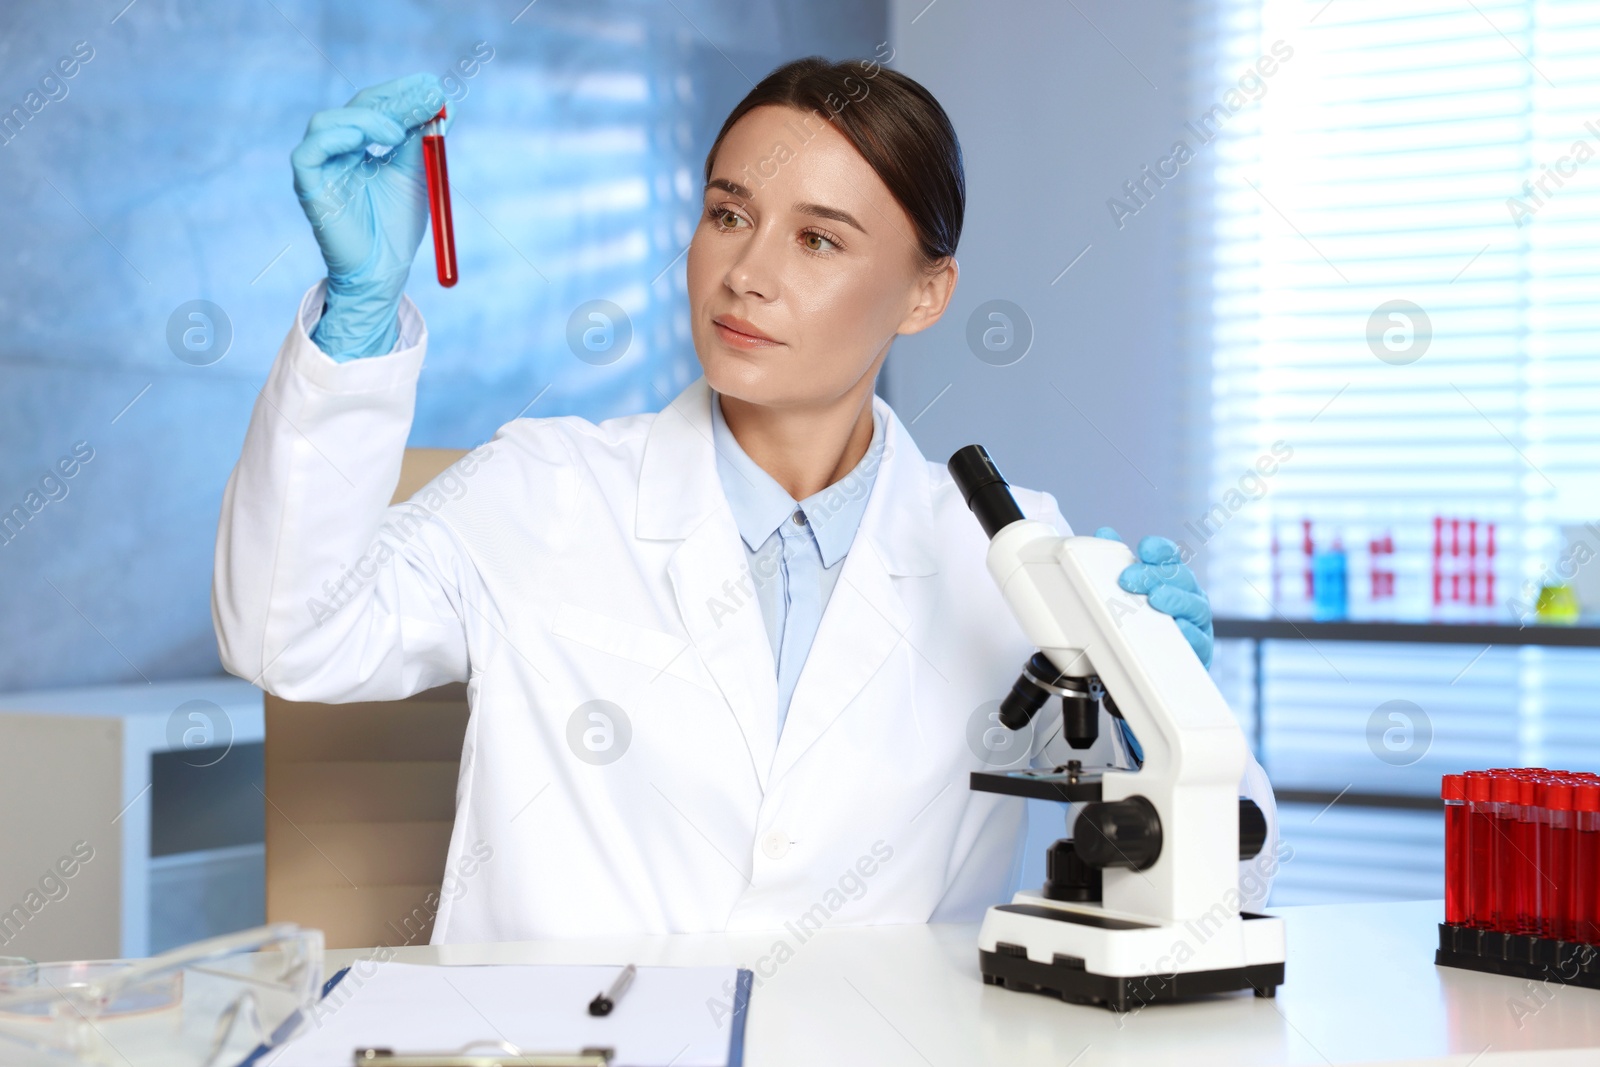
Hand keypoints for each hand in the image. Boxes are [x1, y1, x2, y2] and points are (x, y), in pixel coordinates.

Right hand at [290, 73, 450, 359]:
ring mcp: (319, 166)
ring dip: (365, 119)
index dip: (400, 93)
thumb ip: (423, 139)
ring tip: (396, 132)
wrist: (384, 271)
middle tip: (425, 95)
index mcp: (359, 145)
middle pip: (355, 107)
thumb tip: (445, 101)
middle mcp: (335, 150)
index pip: (375, 106)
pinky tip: (362, 141)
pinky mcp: (307, 186)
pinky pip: (309, 152)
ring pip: (329, 123)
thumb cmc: (397, 228)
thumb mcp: (416, 174)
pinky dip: (335, 139)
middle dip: (391, 99)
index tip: (431, 85)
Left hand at [1095, 528, 1212, 667]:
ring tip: (1156, 598)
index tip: (1144, 548)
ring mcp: (1198, 622)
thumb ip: (1119, 563)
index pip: (1170, 557)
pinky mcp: (1201, 650)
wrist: (1154, 668)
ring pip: (1194, 605)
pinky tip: (1177, 628)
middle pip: (1180, 578)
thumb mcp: (1130, 592)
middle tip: (1128, 579)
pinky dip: (1189, 633)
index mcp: (1173, 579)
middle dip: (1155, 575)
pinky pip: (1199, 640)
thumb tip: (1104, 533)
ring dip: (1175, 600)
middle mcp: (1189, 596)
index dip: (1160, 550)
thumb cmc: (1146, 624)